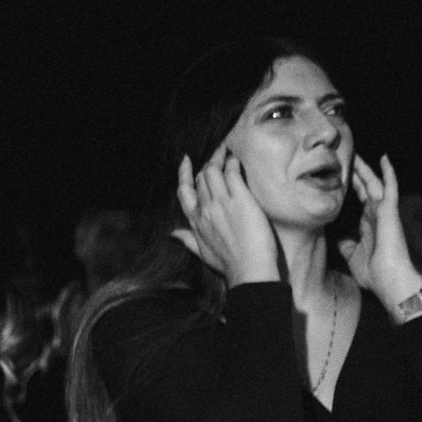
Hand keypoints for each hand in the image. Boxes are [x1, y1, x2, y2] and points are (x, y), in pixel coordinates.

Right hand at [171, 150, 277, 284]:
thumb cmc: (228, 264)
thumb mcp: (202, 253)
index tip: (186, 160)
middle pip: (200, 178)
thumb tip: (173, 234)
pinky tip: (236, 159)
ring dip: (219, 158)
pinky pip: (232, 173)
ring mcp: (221, 202)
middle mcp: (204, 209)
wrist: (248, 269)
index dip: (184, 173)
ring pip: (213, 171)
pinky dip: (233, 163)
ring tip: (227, 152)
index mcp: (195, 221)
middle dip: (207, 163)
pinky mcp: (239, 199)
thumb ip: (187, 240)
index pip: (184, 191)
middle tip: (217, 153)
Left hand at [341, 154, 421, 309]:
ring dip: (366, 169)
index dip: (350, 188)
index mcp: (368, 225)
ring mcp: (384, 212)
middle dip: (356, 174)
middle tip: (345, 158)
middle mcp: (376, 215)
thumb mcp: (352, 256)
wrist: (388, 280)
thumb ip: (345, 243)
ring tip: (356, 154)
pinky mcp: (390, 211)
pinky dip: (388, 172)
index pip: (358, 201)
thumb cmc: (373, 273)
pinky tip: (384, 158)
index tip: (339, 177)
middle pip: (365, 189)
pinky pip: (389, 187)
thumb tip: (336, 235)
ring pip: (374, 184)